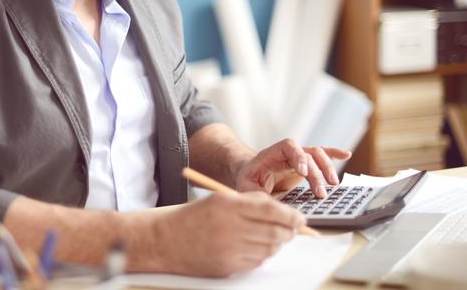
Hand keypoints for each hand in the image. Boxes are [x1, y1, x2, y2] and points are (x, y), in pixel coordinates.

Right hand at [155, 191, 305, 276]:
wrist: (166, 240)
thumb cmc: (194, 217)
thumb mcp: (220, 200)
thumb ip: (251, 203)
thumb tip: (282, 211)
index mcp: (228, 204)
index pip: (271, 210)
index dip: (291, 215)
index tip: (300, 217)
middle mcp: (230, 226)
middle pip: (274, 231)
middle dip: (290, 231)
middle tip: (295, 229)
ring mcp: (229, 249)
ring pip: (269, 248)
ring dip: (278, 243)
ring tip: (277, 237)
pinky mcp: (228, 266)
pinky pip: (257, 261)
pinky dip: (264, 255)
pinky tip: (260, 247)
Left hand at [235, 138, 350, 197]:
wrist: (250, 174)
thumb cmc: (248, 180)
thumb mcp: (246, 188)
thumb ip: (257, 195)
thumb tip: (271, 207)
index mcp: (271, 154)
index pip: (288, 147)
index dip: (298, 157)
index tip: (302, 172)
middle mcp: (288, 153)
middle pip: (307, 154)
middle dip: (316, 173)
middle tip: (321, 193)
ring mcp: (298, 158)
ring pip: (317, 155)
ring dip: (328, 167)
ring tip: (334, 184)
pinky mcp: (306, 165)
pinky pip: (322, 155)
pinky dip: (334, 153)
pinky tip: (346, 154)